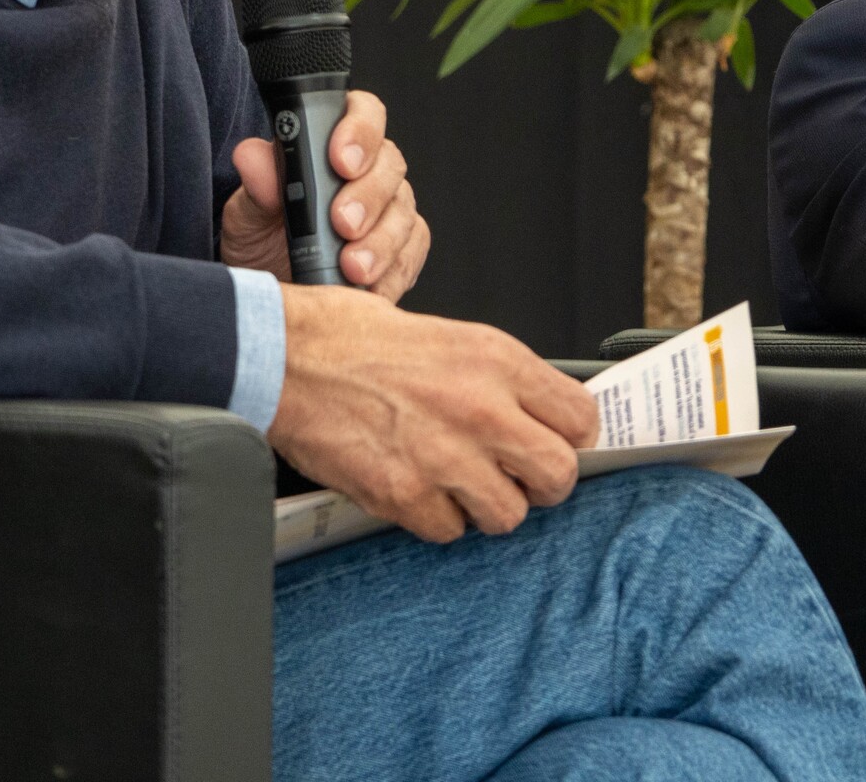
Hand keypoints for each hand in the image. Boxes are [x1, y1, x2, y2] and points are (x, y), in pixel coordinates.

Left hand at [219, 90, 430, 301]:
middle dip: (368, 196)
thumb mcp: (246, 216)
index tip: (341, 160)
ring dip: (381, 242)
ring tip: (352, 268)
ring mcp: (390, 210)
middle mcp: (369, 171)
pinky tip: (370, 289)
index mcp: (332, 142)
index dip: (359, 131)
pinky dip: (392, 273)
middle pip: (389, 166)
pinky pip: (411, 254)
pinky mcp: (402, 250)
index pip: (363, 114)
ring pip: (404, 213)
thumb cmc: (260, 242)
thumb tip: (252, 156)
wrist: (271, 297)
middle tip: (343, 223)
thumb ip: (256, 186)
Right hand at [269, 284, 599, 540]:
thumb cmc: (353, 338)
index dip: (572, 436)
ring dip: (488, 505)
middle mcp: (480, 408)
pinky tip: (418, 487)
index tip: (560, 441)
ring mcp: (444, 457)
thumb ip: (497, 377)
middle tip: (520, 475)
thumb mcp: (447, 335)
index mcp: (496, 360)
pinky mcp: (405, 495)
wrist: (285, 358)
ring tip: (461, 481)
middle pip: (559, 475)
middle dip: (543, 482)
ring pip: (508, 514)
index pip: (580, 416)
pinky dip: (437, 517)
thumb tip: (532, 412)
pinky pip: (450, 530)